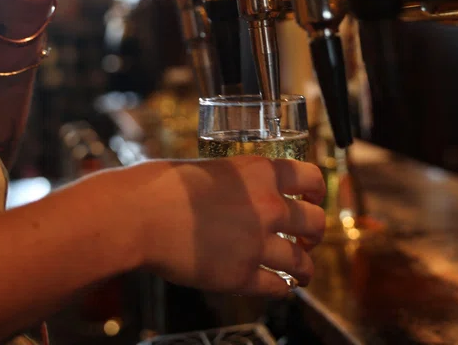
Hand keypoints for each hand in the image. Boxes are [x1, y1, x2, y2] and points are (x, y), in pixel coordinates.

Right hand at [133, 157, 326, 295]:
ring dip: (305, 268)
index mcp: (262, 173)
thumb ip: (238, 182)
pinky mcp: (241, 275)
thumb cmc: (162, 186)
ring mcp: (258, 243)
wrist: (139, 215)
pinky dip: (282, 289)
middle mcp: (268, 206)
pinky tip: (280, 287)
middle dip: (315, 234)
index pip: (312, 178)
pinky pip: (277, 287)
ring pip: (302, 261)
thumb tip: (243, 193)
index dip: (317, 192)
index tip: (315, 200)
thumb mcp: (211, 168)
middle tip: (308, 240)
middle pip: (315, 222)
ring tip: (302, 273)